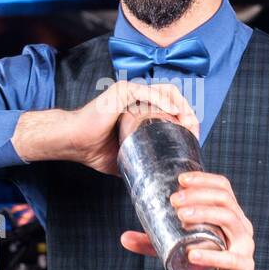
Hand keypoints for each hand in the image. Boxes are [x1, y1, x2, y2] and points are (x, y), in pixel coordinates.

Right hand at [12, 80, 198, 175]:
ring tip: (188, 122)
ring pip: (165, 91)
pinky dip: (164, 101)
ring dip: (181, 105)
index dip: (185, 118)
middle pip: (172, 96)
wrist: (74, 143)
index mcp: (138, 108)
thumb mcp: (127, 156)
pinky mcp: (121, 91)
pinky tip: (175, 112)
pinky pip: (148, 93)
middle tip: (194, 130)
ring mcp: (129, 91)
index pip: (169, 105)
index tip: (193, 135)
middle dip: (188, 111)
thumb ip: (142, 160)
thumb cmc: (94, 148)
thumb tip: (159, 178)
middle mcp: (136, 96)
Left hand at [120, 170, 268, 269]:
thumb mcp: (180, 250)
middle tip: (174, 201)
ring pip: (230, 220)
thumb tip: (124, 237)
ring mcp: (245, 246)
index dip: (203, 179)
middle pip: (224, 200)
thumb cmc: (208, 266)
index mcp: (230, 215)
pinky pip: (230, 258)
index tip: (181, 180)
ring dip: (204, 214)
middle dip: (198, 195)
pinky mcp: (243, 267)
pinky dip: (210, 254)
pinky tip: (193, 253)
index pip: (222, 187)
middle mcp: (241, 226)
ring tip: (182, 217)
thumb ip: (155, 243)